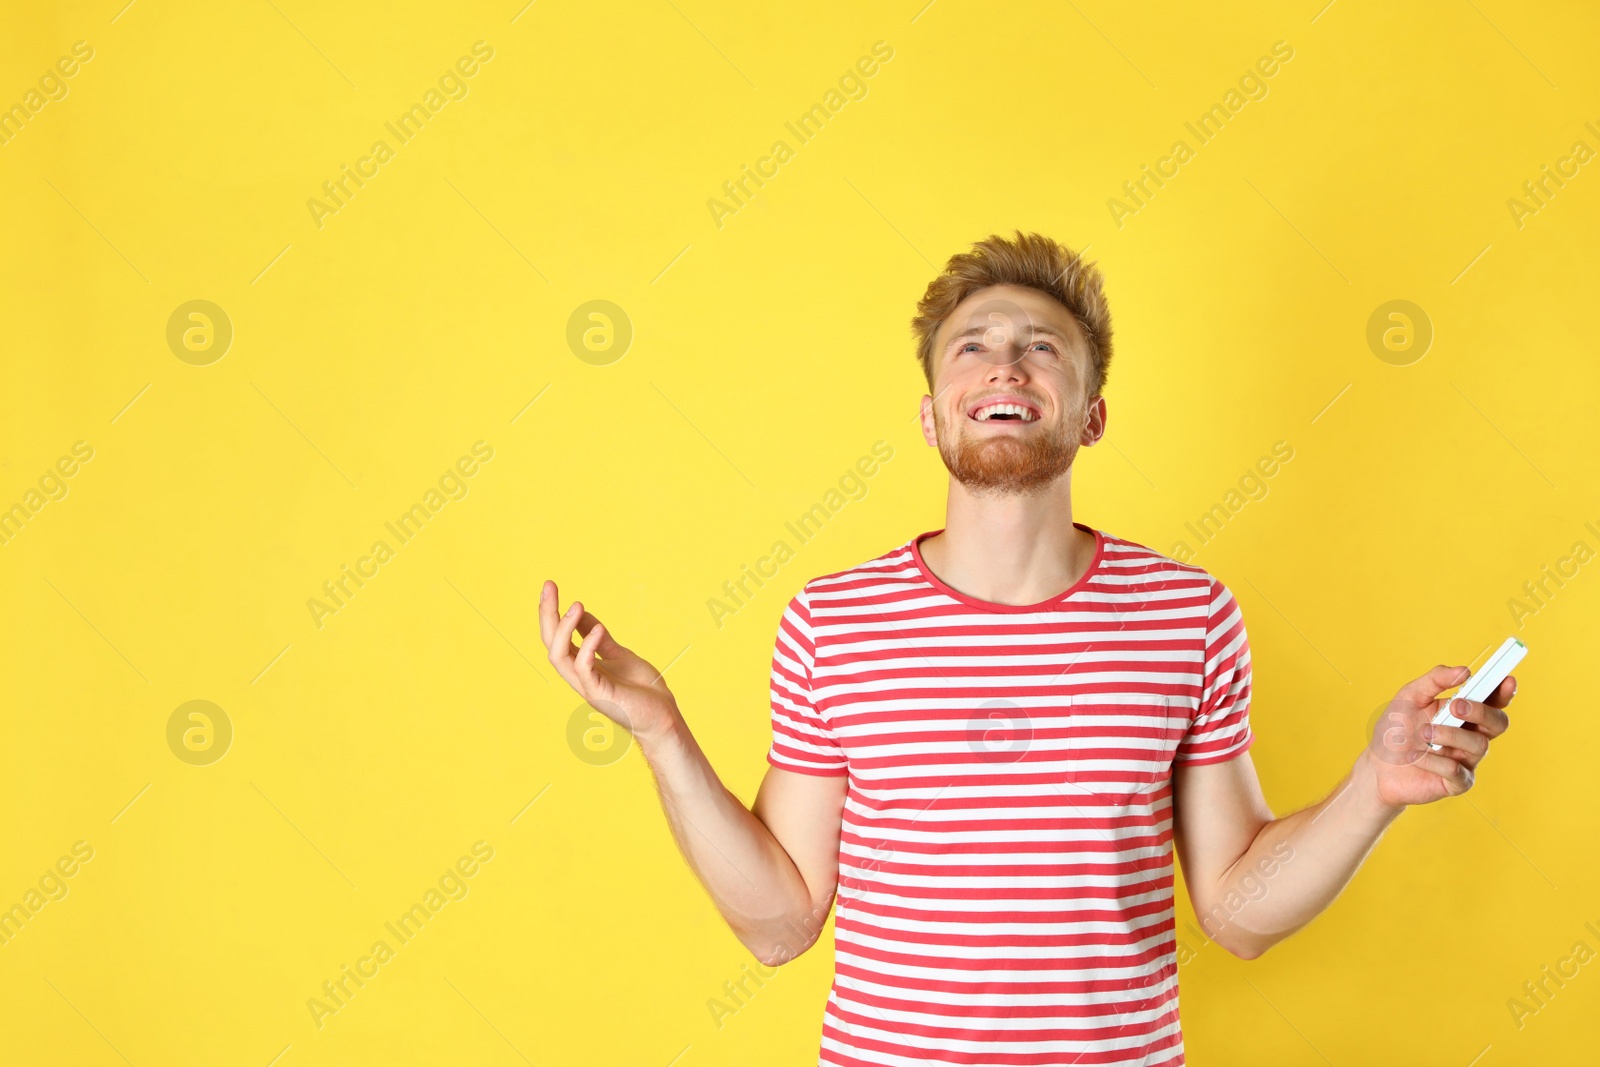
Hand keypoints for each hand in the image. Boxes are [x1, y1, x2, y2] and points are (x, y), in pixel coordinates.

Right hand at [538, 580, 680, 742]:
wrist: (662, 716)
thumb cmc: (642, 689)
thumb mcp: (618, 653)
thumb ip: (598, 637)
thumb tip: (581, 614)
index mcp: (581, 665)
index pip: (556, 636)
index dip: (551, 612)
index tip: (550, 586)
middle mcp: (578, 675)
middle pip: (550, 643)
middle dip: (547, 614)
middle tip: (549, 586)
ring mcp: (587, 686)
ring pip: (558, 657)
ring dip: (563, 630)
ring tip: (575, 606)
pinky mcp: (600, 695)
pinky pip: (584, 670)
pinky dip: (587, 648)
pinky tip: (597, 630)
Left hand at [1363, 663, 1515, 807]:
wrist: (1377, 766)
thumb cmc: (1397, 729)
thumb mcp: (1410, 697)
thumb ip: (1435, 681)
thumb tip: (1464, 671)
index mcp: (1464, 713)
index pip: (1493, 701)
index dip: (1504, 691)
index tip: (1507, 680)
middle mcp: (1471, 735)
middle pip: (1498, 723)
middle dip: (1481, 711)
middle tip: (1456, 706)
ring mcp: (1467, 760)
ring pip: (1479, 745)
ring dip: (1450, 735)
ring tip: (1423, 733)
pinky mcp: (1457, 783)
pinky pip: (1456, 770)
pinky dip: (1433, 760)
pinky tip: (1415, 756)